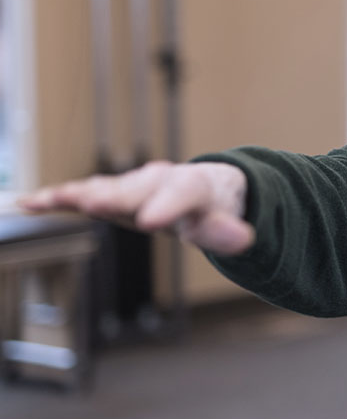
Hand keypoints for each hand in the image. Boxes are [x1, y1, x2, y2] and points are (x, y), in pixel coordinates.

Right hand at [18, 161, 254, 254]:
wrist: (206, 187)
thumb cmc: (215, 207)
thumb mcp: (227, 223)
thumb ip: (228, 232)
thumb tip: (245, 239)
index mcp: (192, 186)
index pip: (183, 193)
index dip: (167, 207)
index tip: (151, 220)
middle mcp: (159, 179)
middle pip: (136, 189)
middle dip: (115, 197)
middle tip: (94, 204)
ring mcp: (132, 184)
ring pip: (104, 188)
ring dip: (76, 194)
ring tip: (47, 201)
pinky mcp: (112, 192)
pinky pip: (83, 193)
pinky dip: (59, 198)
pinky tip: (28, 203)